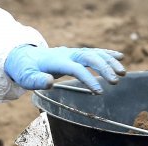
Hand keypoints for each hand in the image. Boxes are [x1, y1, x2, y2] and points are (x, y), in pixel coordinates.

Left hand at [4, 45, 125, 93]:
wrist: (25, 56)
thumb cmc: (26, 70)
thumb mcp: (26, 78)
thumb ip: (36, 81)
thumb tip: (49, 82)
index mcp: (57, 61)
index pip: (76, 68)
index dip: (88, 79)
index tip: (99, 91)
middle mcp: (68, 54)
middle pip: (90, 57)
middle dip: (104, 68)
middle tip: (116, 81)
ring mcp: (73, 52)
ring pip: (95, 53)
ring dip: (110, 61)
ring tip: (123, 73)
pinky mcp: (76, 53)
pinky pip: (95, 51)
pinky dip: (107, 54)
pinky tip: (120, 58)